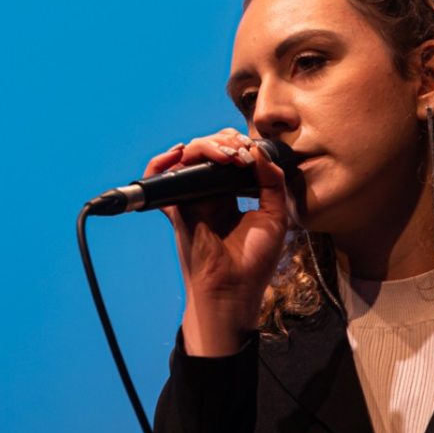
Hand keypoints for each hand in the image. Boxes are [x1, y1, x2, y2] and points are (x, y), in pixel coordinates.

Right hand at [144, 129, 293, 355]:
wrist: (233, 291)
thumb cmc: (254, 261)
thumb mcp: (275, 216)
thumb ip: (271, 182)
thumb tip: (259, 152)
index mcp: (229, 195)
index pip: (228, 155)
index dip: (239, 145)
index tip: (253, 152)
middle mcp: (207, 193)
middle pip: (208, 149)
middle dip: (225, 141)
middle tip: (241, 152)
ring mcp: (190, 198)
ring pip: (188, 156)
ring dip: (206, 146)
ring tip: (226, 155)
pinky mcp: (177, 207)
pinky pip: (158, 178)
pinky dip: (161, 162)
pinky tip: (180, 154)